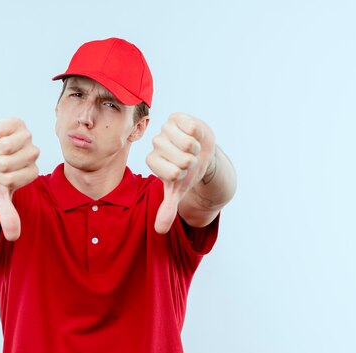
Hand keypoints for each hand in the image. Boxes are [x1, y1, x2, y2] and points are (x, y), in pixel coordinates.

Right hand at [0, 118, 39, 240]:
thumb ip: (8, 214)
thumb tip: (14, 238)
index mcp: (32, 171)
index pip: (20, 177)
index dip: (4, 178)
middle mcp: (33, 154)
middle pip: (14, 162)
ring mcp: (26, 137)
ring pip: (9, 145)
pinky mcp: (17, 123)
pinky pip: (5, 128)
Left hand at [146, 112, 215, 233]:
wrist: (202, 151)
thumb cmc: (188, 171)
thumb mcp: (178, 190)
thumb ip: (167, 209)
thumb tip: (159, 231)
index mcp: (153, 161)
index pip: (172, 173)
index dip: (185, 174)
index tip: (183, 172)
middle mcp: (156, 144)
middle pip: (182, 159)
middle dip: (193, 162)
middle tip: (190, 159)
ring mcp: (165, 129)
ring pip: (188, 143)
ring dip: (197, 149)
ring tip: (193, 148)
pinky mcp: (176, 117)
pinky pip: (191, 127)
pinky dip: (198, 134)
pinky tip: (194, 135)